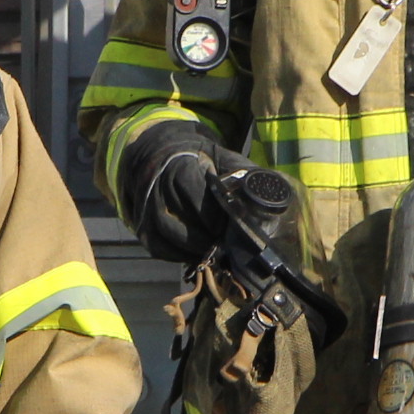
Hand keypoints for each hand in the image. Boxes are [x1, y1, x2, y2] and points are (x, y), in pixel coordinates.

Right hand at [119, 119, 245, 266]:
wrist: (160, 158)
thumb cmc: (198, 161)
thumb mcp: (220, 157)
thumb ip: (241, 171)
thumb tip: (270, 188)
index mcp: (180, 166)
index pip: (193, 192)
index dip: (212, 214)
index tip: (228, 226)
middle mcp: (157, 186)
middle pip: (179, 219)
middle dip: (205, 236)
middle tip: (226, 246)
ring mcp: (146, 207)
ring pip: (166, 235)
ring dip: (192, 249)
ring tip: (213, 253)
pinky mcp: (143, 226)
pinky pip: (158, 247)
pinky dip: (178, 256)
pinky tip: (197, 255)